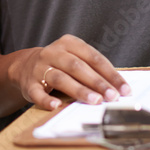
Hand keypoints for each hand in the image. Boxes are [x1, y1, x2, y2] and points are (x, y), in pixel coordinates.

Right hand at [12, 34, 130, 110]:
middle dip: (97, 82)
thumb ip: (93, 69)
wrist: (25, 66)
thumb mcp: (75, 58)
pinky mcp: (29, 84)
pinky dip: (47, 100)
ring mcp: (40, 68)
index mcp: (69, 43)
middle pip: (78, 67)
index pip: (94, 57)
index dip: (110, 74)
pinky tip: (56, 106)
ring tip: (95, 101)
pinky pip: (38, 92)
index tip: (124, 89)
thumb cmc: (60, 64)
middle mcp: (54, 52)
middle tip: (112, 96)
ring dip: (79, 90)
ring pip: (61, 78)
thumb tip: (118, 87)